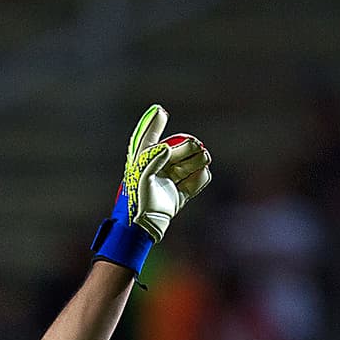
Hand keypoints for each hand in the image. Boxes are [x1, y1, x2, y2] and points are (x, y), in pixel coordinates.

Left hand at [121, 104, 210, 241]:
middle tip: (197, 147)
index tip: (161, 112)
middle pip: (178, 151)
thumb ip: (152, 158)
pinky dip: (201, 178)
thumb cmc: (136, 200)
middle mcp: (157, 170)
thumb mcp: (141, 176)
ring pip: (189, 165)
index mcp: (143, 162)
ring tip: (203, 159)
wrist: (142, 227)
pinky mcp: (178, 196)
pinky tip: (201, 176)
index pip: (148, 139)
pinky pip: (195, 182)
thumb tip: (166, 148)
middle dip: (188, 147)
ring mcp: (169, 182)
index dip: (154, 124)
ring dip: (197, 161)